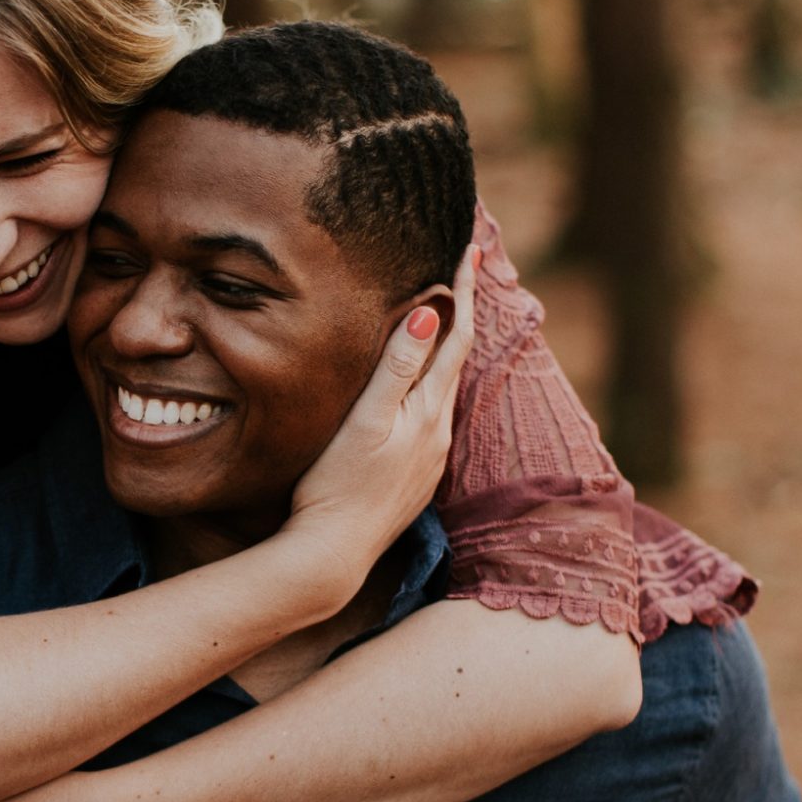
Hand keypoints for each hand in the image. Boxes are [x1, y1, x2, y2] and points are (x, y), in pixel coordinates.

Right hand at [285, 241, 477, 604]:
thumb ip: (397, 369)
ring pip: (442, 389)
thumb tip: (428, 313)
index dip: (463, 291)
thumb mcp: (366, 422)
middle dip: (460, 313)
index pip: (456, 337)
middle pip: (457, 359)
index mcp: (429, 414)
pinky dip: (427, 386)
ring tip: (442, 317)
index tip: (470, 247)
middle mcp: (437, 434)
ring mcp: (426, 458)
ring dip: (445, 350)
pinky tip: (414, 388)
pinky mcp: (410, 477)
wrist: (332, 554)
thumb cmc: (339, 486)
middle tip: (461, 269)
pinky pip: (427, 416)